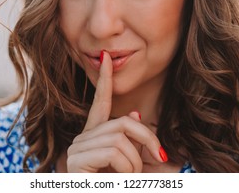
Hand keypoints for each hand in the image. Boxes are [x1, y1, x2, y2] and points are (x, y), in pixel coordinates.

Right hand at [66, 51, 166, 172]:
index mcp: (97, 136)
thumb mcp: (140, 168)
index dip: (105, 81)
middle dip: (148, 141)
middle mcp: (85, 138)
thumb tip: (139, 114)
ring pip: (121, 139)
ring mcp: (79, 149)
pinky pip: (113, 151)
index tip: (105, 58)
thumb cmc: (119, 185)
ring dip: (137, 163)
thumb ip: (144, 147)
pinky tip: (117, 179)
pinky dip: (128, 168)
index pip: (101, 103)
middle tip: (160, 159)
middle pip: (124, 122)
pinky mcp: (77, 160)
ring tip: (130, 178)